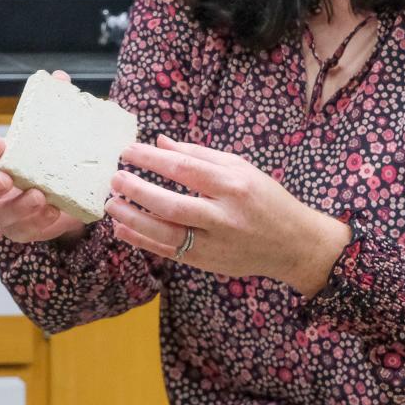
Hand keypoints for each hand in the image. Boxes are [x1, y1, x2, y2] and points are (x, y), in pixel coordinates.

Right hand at [0, 70, 85, 244]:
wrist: (72, 191)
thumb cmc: (52, 157)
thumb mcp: (54, 132)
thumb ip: (54, 107)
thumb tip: (59, 78)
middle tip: (6, 178)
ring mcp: (6, 212)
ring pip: (0, 215)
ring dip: (19, 206)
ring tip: (40, 196)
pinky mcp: (25, 229)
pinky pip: (25, 231)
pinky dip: (39, 222)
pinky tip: (56, 210)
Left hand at [106, 135, 351, 295]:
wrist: (293, 243)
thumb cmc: (267, 199)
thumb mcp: (241, 168)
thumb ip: (200, 155)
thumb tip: (161, 142)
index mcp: (233, 186)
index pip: (185, 169)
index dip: (152, 159)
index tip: (127, 151)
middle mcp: (224, 216)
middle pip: (172, 204)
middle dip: (138, 191)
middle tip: (114, 179)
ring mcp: (215, 243)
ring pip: (166, 234)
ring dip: (134, 219)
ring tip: (111, 204)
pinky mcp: (207, 263)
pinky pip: (169, 252)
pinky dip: (143, 241)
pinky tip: (123, 228)